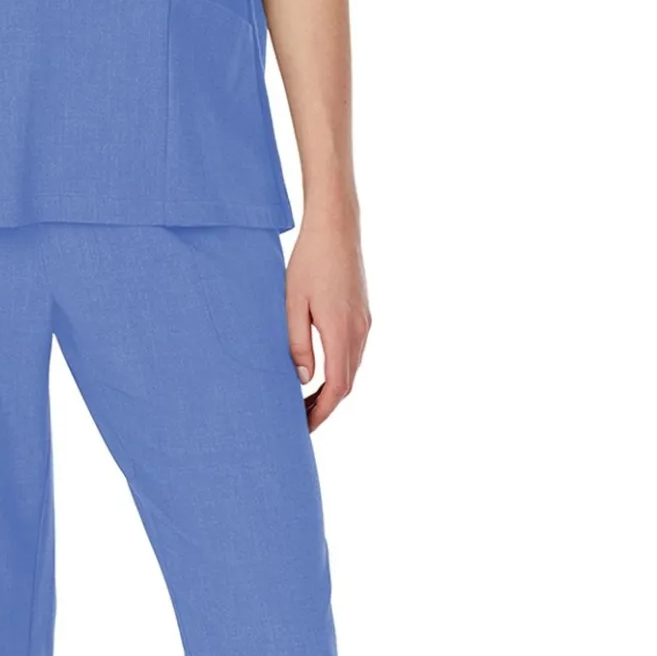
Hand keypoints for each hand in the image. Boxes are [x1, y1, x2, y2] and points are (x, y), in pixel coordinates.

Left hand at [286, 215, 370, 431]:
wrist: (336, 228)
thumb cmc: (308, 262)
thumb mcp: (292, 304)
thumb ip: (297, 344)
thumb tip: (303, 379)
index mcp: (341, 331)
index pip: (337, 387)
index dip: (321, 412)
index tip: (303, 427)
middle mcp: (359, 331)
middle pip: (347, 383)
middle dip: (325, 406)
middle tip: (299, 420)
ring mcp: (364, 322)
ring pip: (352, 368)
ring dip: (332, 389)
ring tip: (305, 401)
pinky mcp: (363, 314)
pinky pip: (354, 352)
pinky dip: (339, 370)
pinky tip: (320, 371)